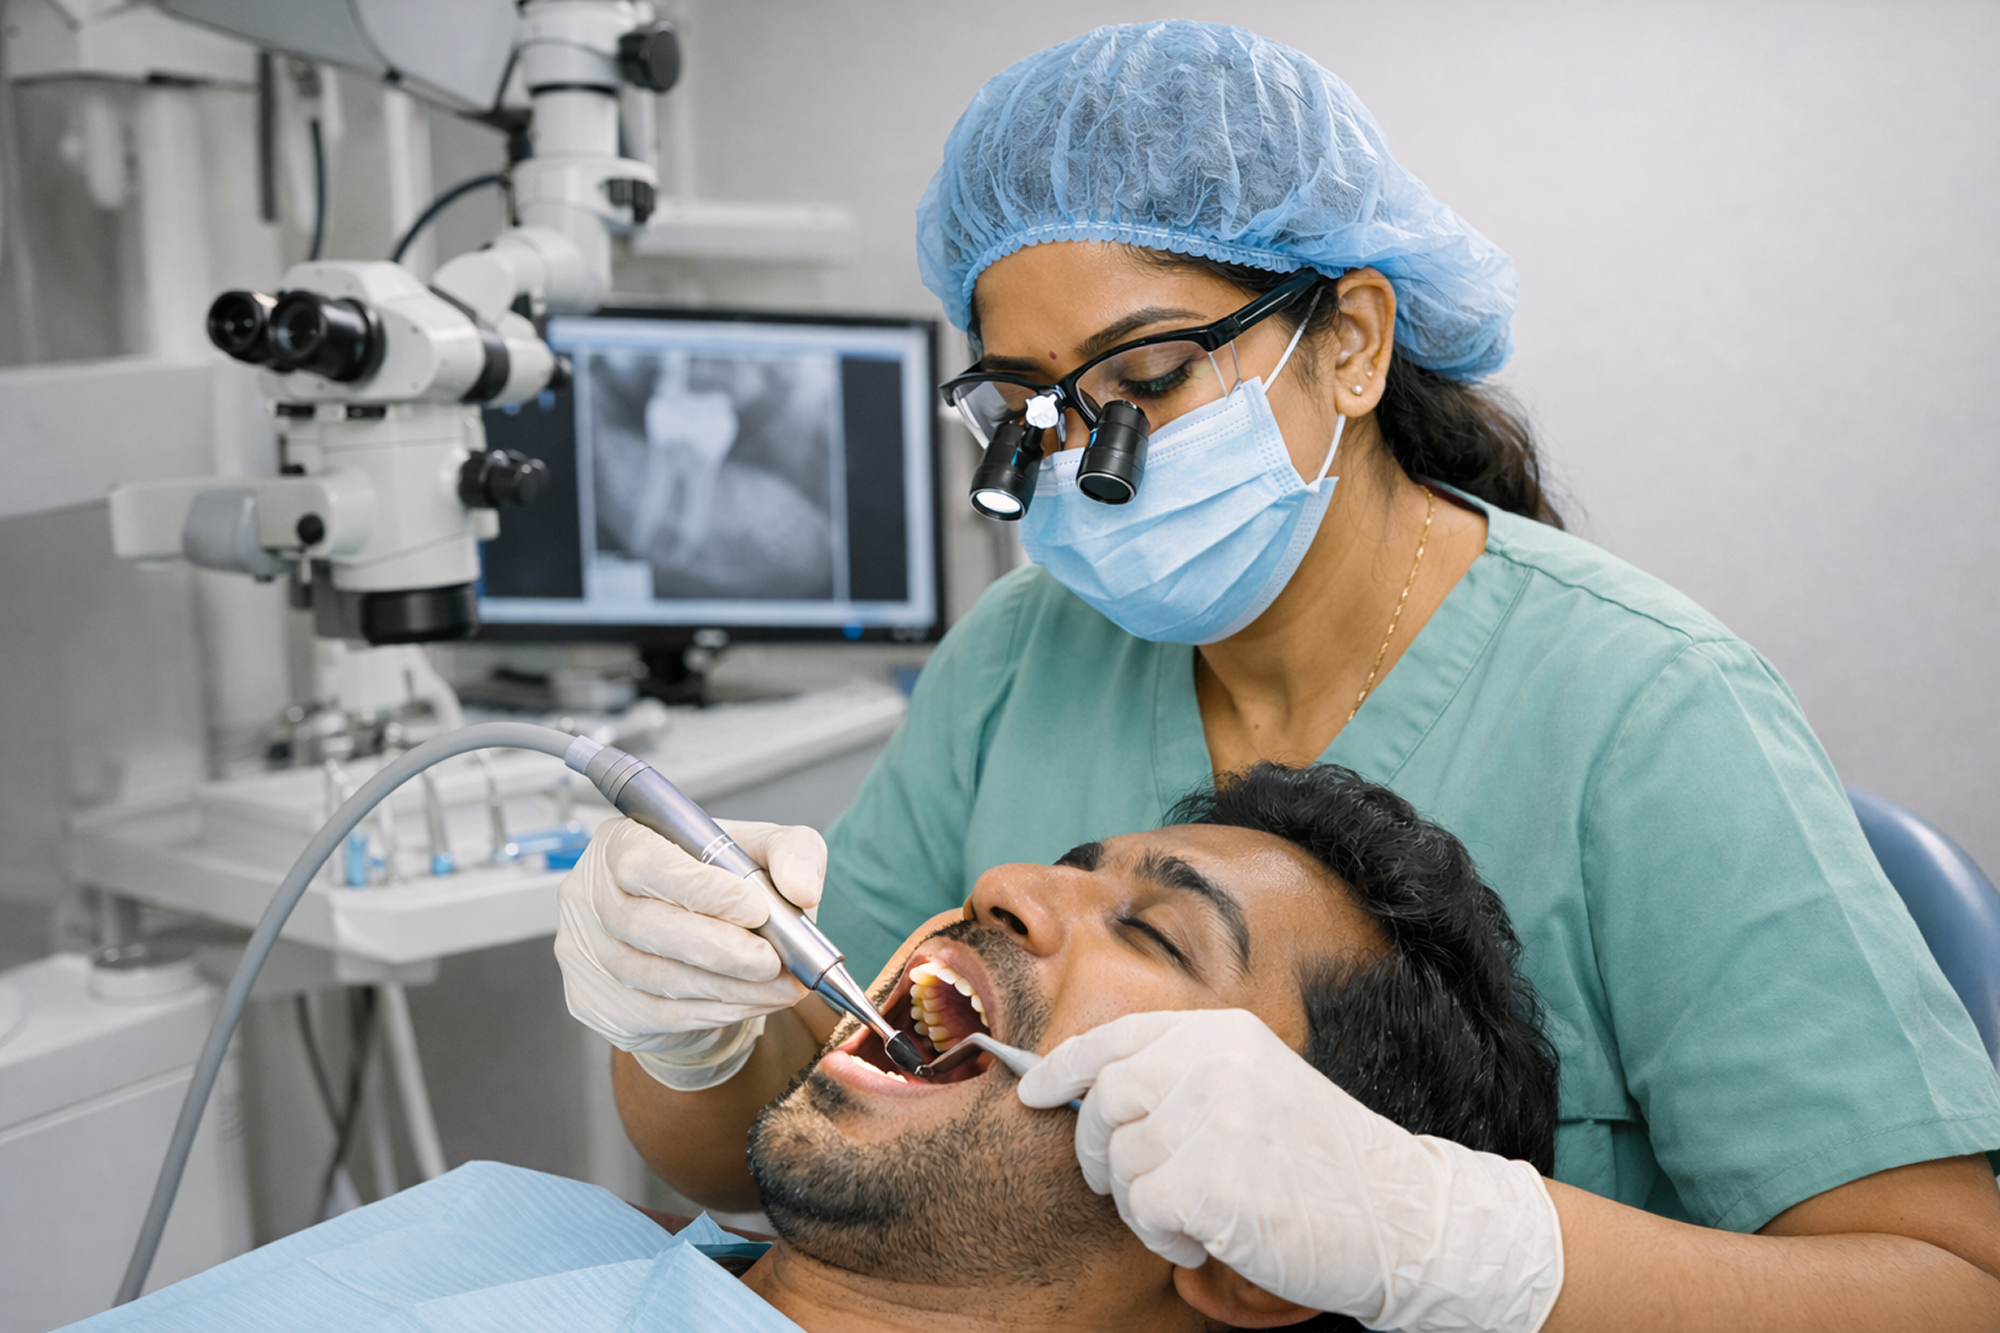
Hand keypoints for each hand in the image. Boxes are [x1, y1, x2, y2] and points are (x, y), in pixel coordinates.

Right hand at [555, 817, 825, 1089]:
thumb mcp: (764, 852)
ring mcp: (584, 953)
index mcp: (620, 841)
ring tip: (782, 987)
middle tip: (774, 962)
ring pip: (655, 977)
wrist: (691, 938)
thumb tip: (801, 889)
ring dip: (727, 987)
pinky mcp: (595, 1002)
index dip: (699, 889)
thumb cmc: (724, 883)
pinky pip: (659, 1013)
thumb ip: (792, 853)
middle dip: (719, 949)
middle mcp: (589, 895)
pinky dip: (717, 1011)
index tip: (756, 909)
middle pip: (644, 925)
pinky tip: (755, 1003)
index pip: (646, 863)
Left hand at [1018, 1009, 1563, 1332]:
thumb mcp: (1254, 1087)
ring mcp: (1214, 1119)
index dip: (1064, 1066)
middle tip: (1123, 1184)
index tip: (1032, 1091)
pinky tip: (1207, 1238)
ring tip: (1194, 1216)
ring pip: (1120, 1163)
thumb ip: (1182, 1076)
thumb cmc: (1319, 1163)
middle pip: (1104, 1099)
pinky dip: (1163, 1237)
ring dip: (1142, 1204)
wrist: (1400, 1217)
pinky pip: (1144, 1210)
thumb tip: (1085, 1089)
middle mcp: (1216, 1064)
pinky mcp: (1213, 1182)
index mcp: (1224, 1034)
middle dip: (1096, 1149)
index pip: (1117, 1036)